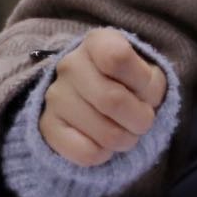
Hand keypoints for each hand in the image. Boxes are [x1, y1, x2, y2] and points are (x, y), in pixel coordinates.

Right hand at [38, 28, 166, 166]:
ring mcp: (55, 96)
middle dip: (140, 119)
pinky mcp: (47, 126)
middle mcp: (70, 64)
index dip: (141, 79)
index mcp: (97, 42)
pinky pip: (86, 153)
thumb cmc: (130, 81)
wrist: (97, 95)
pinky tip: (103, 143)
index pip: (117, 58)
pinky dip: (104, 154)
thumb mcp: (148, 75)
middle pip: (112, 100)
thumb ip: (150, 87)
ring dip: (125, 140)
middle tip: (143, 121)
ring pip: (104, 134)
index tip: (144, 85)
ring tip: (124, 131)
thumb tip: (140, 112)